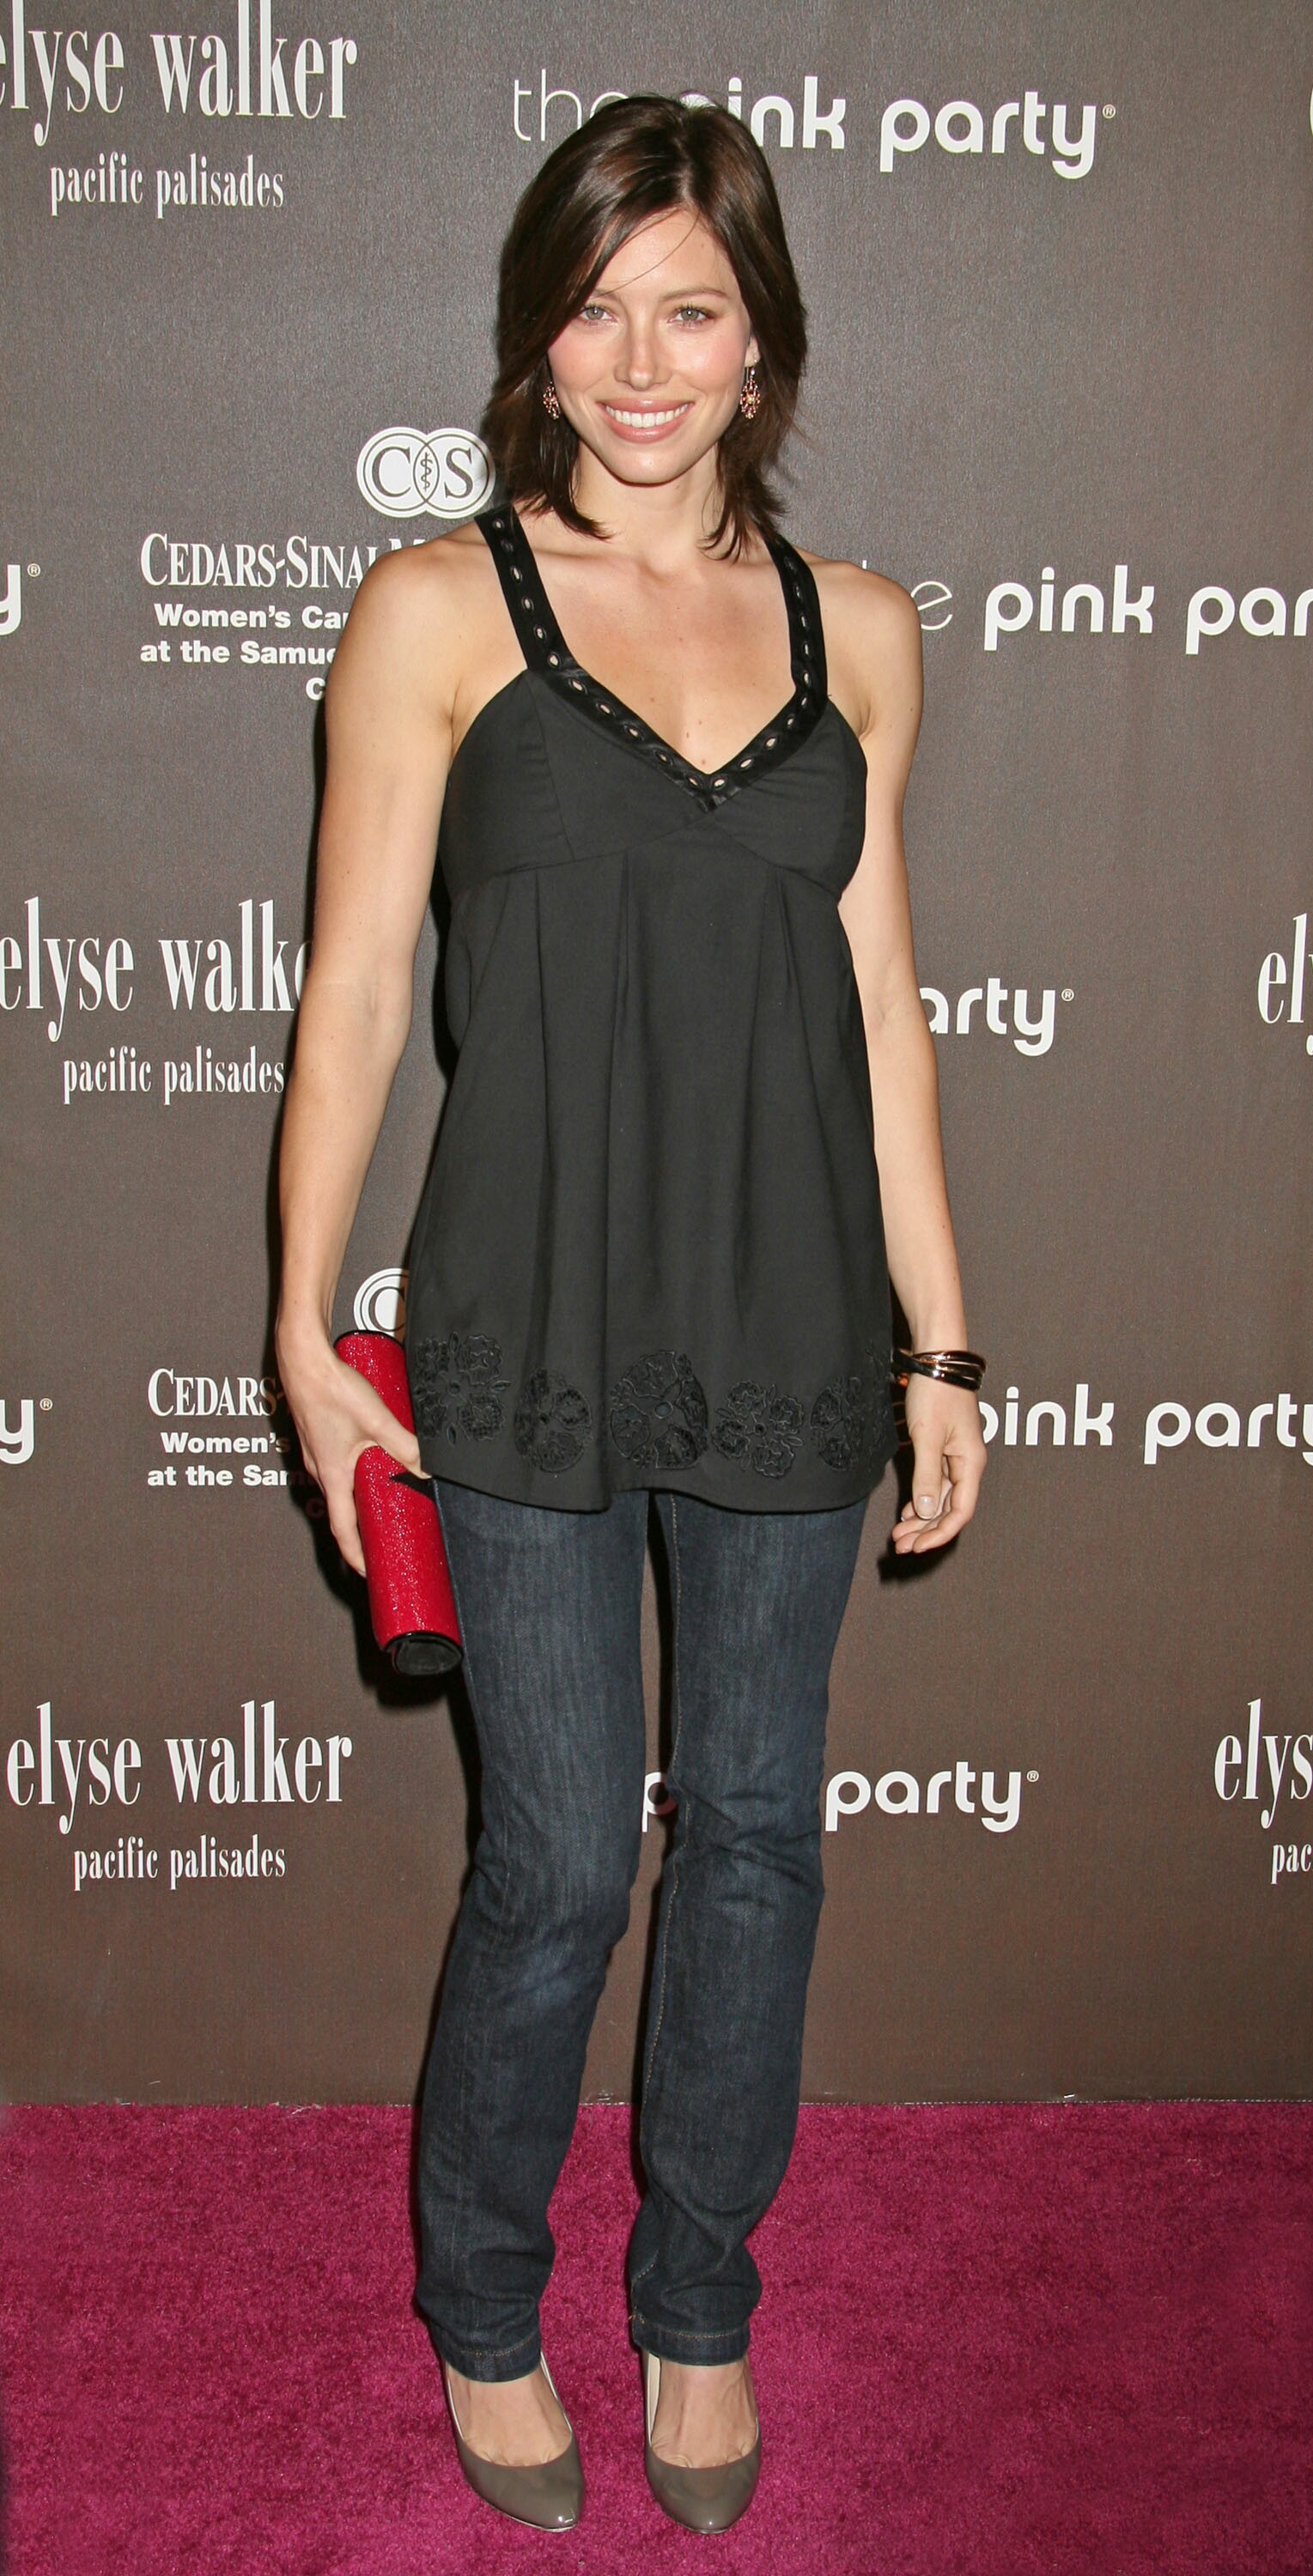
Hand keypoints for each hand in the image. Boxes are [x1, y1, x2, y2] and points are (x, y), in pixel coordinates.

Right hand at [274, 1322, 421, 1575]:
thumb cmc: (332, 1390)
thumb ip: (404, 1447)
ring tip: (382, 1510)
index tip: (368, 1574)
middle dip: (360, 1533)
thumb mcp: (376, 1421)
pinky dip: (352, 1479)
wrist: (302, 1358)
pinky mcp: (318, 1438)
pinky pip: (335, 1469)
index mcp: (331, 1476)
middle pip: (340, 1512)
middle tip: (382, 1546)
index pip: (342, 1530)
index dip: (355, 1556)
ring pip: (338, 1489)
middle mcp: (319, 1470)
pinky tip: (370, 1467)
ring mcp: (316, 1454)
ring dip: (357, 1503)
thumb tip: (427, 1469)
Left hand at [890, 1375, 986, 1553]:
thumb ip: (927, 1475)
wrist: (937, 1360)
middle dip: (926, 1530)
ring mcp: (956, 1457)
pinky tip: (909, 1511)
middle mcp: (967, 1464)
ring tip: (900, 1533)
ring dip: (922, 1518)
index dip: (939, 1533)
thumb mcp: (927, 1437)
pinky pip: (936, 1482)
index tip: (916, 1546)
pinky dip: (923, 1499)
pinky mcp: (944, 1448)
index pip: (960, 1512)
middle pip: (950, 1509)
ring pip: (942, 1498)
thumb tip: (927, 1512)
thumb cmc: (936, 1394)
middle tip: (900, 1545)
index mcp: (971, 1464)